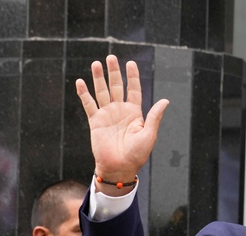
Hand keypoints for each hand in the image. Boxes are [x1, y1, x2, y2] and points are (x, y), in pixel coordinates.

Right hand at [75, 55, 169, 193]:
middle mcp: (120, 111)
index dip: (133, 77)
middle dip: (114, 72)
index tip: (131, 63)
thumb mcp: (149, 135)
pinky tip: (80, 82)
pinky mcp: (95, 122)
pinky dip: (84, 94)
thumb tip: (165, 100)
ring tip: (96, 64)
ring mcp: (107, 115)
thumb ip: (154, 117)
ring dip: (99, 78)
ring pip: (102, 92)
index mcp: (134, 113)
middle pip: (117, 86)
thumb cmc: (136, 155)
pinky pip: (89, 104)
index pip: (134, 90)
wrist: (119, 169)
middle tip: (111, 57)